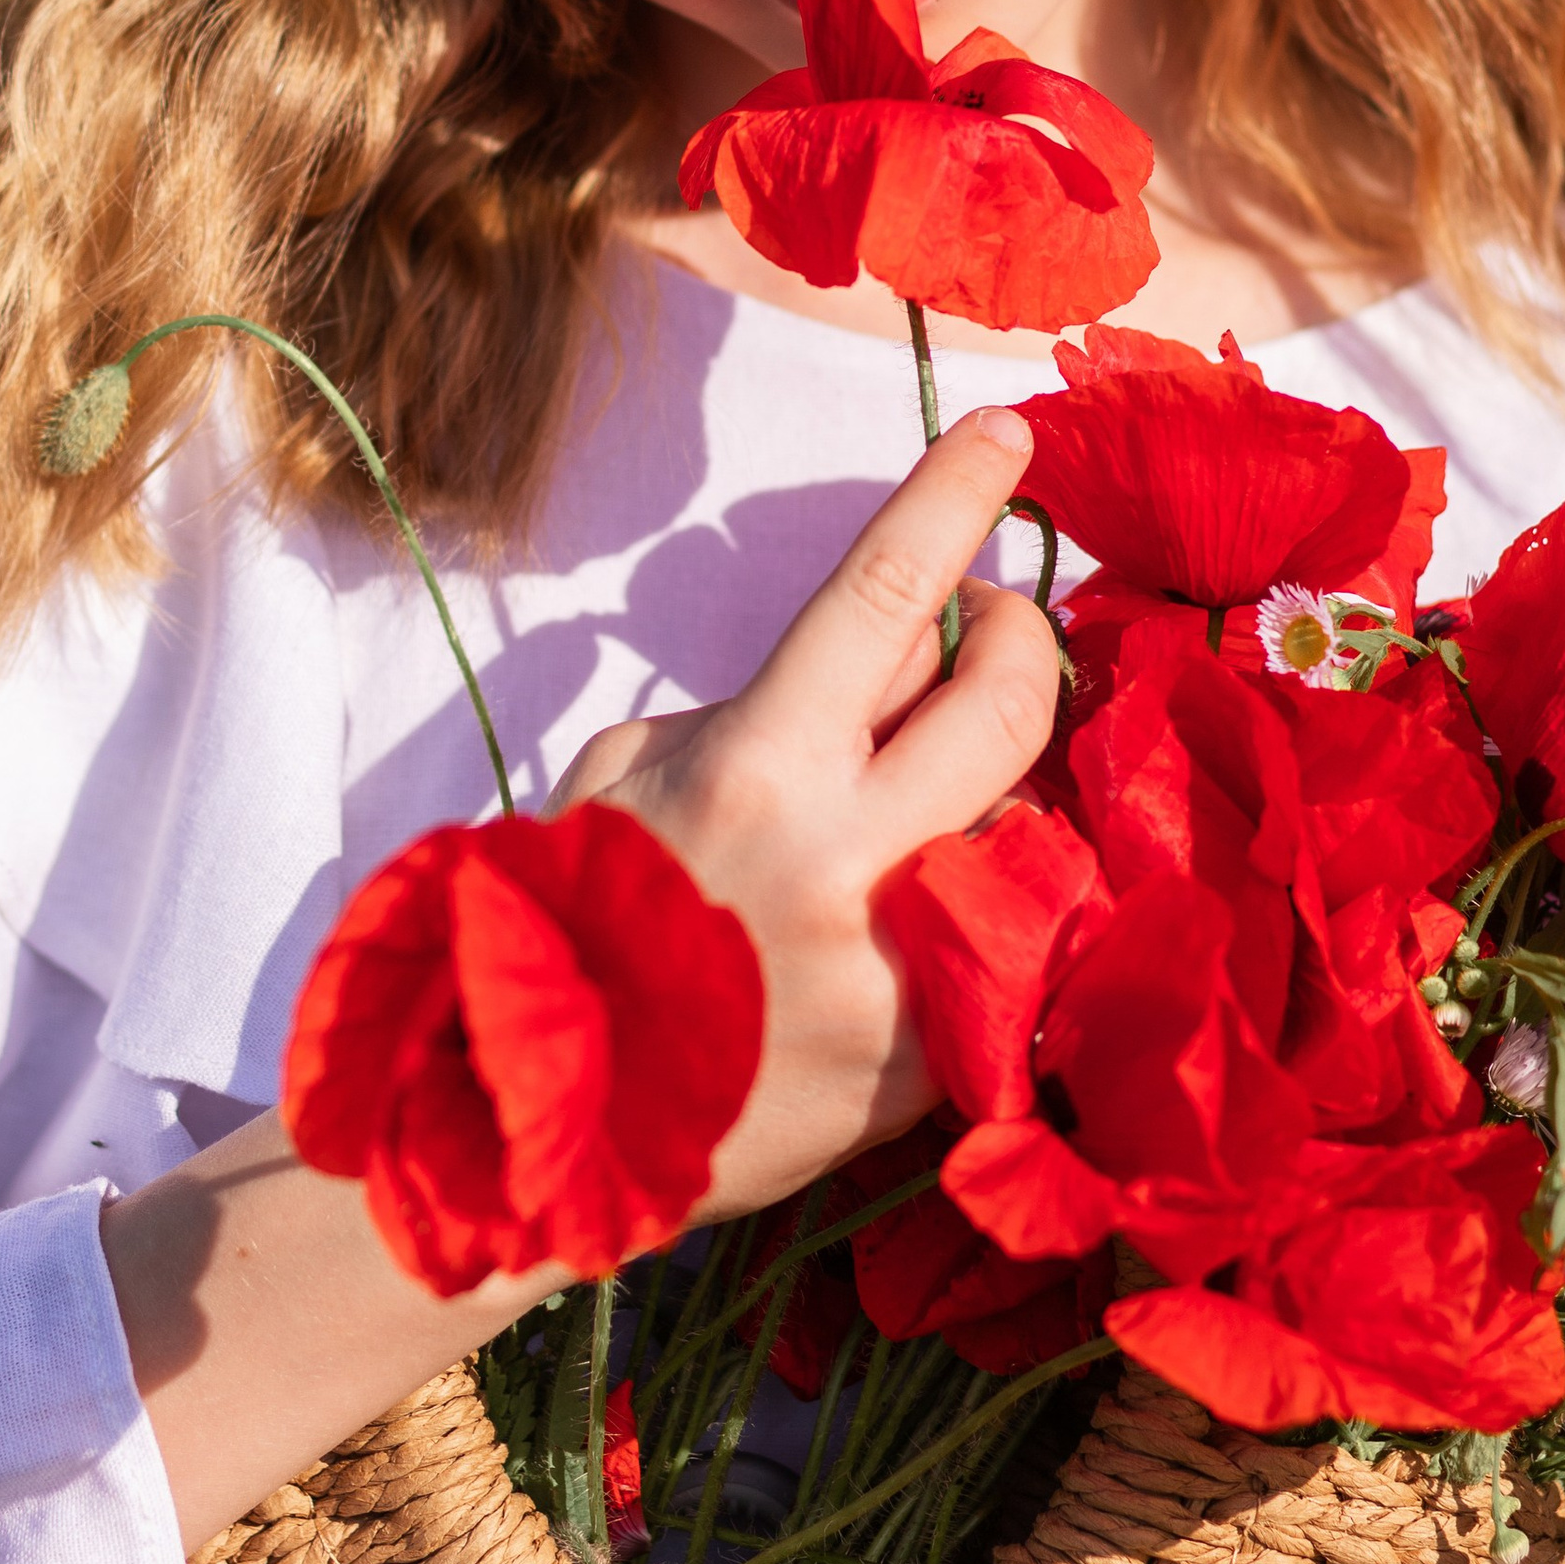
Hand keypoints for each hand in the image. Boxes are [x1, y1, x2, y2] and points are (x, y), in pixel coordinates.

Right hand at [107, 406, 1057, 1550]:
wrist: (538, 1131)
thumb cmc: (568, 925)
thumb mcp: (624, 777)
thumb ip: (744, 712)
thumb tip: (873, 672)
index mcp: (757, 768)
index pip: (885, 596)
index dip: (957, 499)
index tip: (1013, 433)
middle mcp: (848, 860)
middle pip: (1010, 702)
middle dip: (1023, 640)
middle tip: (998, 628)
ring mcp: (904, 970)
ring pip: (1026, 819)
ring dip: (995, 790)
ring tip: (924, 805)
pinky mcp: (937, 1066)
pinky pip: (1011, 940)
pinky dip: (986, 902)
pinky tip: (923, 912)